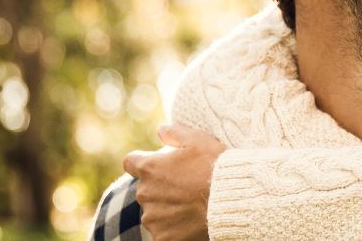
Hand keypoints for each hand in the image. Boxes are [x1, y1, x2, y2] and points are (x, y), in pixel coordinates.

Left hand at [123, 124, 224, 240]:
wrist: (231, 201)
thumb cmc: (215, 167)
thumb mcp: (198, 140)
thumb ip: (175, 132)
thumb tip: (160, 130)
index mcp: (150, 168)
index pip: (131, 163)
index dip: (142, 163)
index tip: (157, 166)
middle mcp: (145, 194)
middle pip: (146, 189)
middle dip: (160, 187)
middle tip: (185, 186)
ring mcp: (153, 218)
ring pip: (153, 212)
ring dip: (166, 209)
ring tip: (191, 205)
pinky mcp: (162, 237)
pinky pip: (163, 232)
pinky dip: (174, 228)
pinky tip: (191, 222)